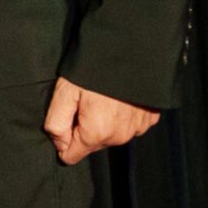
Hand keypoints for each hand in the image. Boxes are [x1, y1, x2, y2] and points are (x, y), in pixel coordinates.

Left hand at [43, 75, 159, 165]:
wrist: (133, 51)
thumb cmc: (95, 69)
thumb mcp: (65, 92)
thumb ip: (57, 123)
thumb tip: (60, 145)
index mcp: (97, 133)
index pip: (72, 155)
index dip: (62, 140)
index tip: (63, 120)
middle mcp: (120, 137)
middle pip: (91, 144)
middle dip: (82, 129)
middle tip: (82, 102)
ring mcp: (138, 129)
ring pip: (110, 136)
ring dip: (102, 123)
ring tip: (100, 98)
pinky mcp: (150, 119)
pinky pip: (128, 126)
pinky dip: (121, 117)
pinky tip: (117, 98)